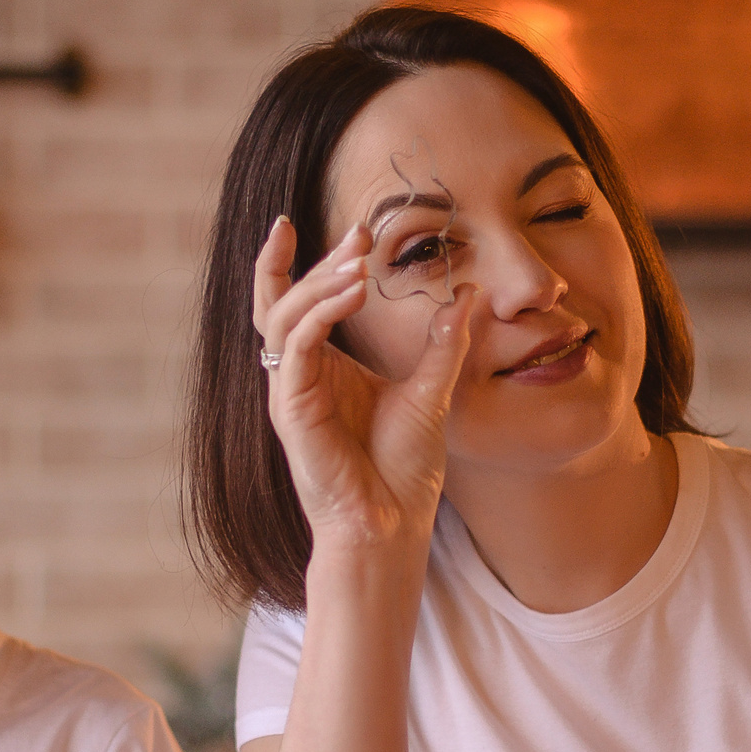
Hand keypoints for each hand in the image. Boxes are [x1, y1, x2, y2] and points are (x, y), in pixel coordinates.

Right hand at [253, 216, 476, 556]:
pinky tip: (351, 294)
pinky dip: (319, 314)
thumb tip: (467, 293)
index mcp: (324, 369)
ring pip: (283, 318)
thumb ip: (444, 343)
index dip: (303, 261)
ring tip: (358, 264)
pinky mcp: (291, 411)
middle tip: (358, 234)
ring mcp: (291, 393)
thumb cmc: (402, 470)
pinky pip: (296, 348)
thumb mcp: (431, 391)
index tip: (342, 227)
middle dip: (317, 262)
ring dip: (318, 283)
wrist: (391, 525)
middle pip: (283, 301)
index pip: (296, 302)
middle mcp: (300, 376)